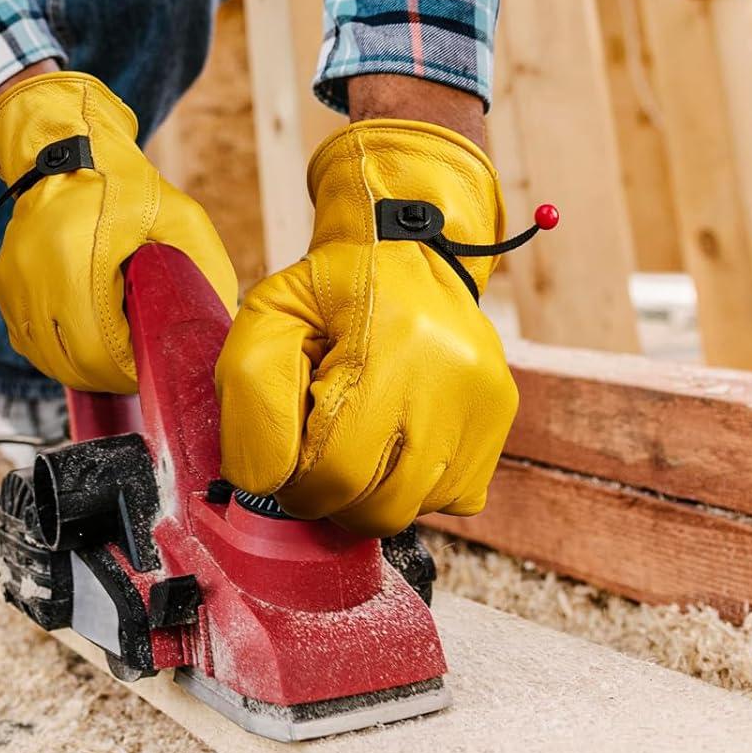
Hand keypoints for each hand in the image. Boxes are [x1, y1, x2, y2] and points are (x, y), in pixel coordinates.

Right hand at [0, 71, 237, 392]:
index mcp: (77, 257)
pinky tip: (80, 338)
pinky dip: (53, 348)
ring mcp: (12, 280)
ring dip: (77, 367)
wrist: (68, 152)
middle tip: (135, 367)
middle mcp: (34, 274)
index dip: (127, 371)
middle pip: (68, 363)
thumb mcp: (180, 218)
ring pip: (43, 357)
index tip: (149, 364)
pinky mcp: (1, 284)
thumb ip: (206, 271)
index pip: (98, 351)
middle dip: (106, 375)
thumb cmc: (127, 187)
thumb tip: (216, 330)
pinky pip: (26, 339)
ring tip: (110, 355)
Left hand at [216, 118, 517, 536]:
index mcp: (392, 346)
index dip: (299, 487)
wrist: (405, 245)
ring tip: (356, 437)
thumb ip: (252, 394)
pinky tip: (394, 438)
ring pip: (419, 506)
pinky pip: (455, 494)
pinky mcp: (500, 417)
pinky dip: (415, 484)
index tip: (285, 468)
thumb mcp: (270, 316)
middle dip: (335, 498)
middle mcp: (453, 379)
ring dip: (374, 491)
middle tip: (315, 460)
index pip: (339, 471)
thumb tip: (263, 481)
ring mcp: (486, 402)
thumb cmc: (327, 288)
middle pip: (383, 504)